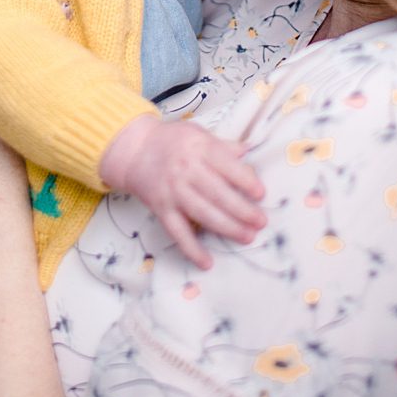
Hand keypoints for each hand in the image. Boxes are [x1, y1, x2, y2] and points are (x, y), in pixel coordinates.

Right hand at [97, 114, 267, 268]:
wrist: (134, 150)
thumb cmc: (173, 141)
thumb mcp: (199, 134)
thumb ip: (224, 146)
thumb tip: (248, 151)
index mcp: (200, 148)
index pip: (227, 166)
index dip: (246, 181)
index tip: (261, 194)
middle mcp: (186, 170)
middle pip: (217, 194)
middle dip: (242, 210)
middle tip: (261, 222)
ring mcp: (173, 192)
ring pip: (202, 214)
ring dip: (227, 228)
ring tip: (247, 237)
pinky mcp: (161, 209)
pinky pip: (177, 232)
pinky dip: (192, 249)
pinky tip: (207, 262)